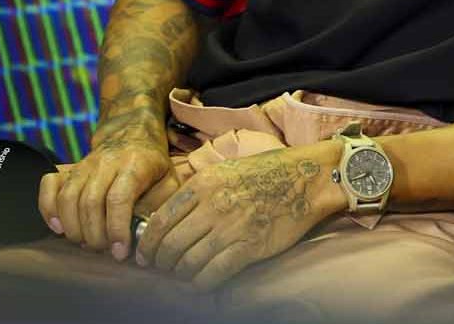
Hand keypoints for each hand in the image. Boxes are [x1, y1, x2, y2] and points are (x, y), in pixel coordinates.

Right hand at [39, 124, 170, 258]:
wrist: (133, 134)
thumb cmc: (153, 165)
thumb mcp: (169, 181)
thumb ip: (159, 207)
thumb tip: (145, 239)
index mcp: (135, 165)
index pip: (118, 199)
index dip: (116, 229)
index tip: (119, 252)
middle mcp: (106, 162)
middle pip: (90, 202)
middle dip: (95, 235)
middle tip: (103, 249)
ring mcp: (84, 164)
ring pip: (68, 198)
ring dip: (74, 228)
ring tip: (86, 243)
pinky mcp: (69, 168)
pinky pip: (49, 186)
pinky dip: (48, 209)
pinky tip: (59, 228)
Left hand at [135, 141, 345, 289]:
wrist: (307, 177)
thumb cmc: (267, 172)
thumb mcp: (224, 171)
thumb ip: (197, 191)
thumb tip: (170, 218)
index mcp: (203, 184)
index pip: (160, 220)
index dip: (148, 244)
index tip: (147, 255)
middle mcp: (212, 206)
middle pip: (170, 244)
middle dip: (162, 262)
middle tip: (163, 268)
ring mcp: (231, 227)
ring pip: (189, 261)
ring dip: (181, 274)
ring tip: (183, 275)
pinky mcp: (250, 246)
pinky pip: (214, 272)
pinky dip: (202, 283)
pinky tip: (201, 283)